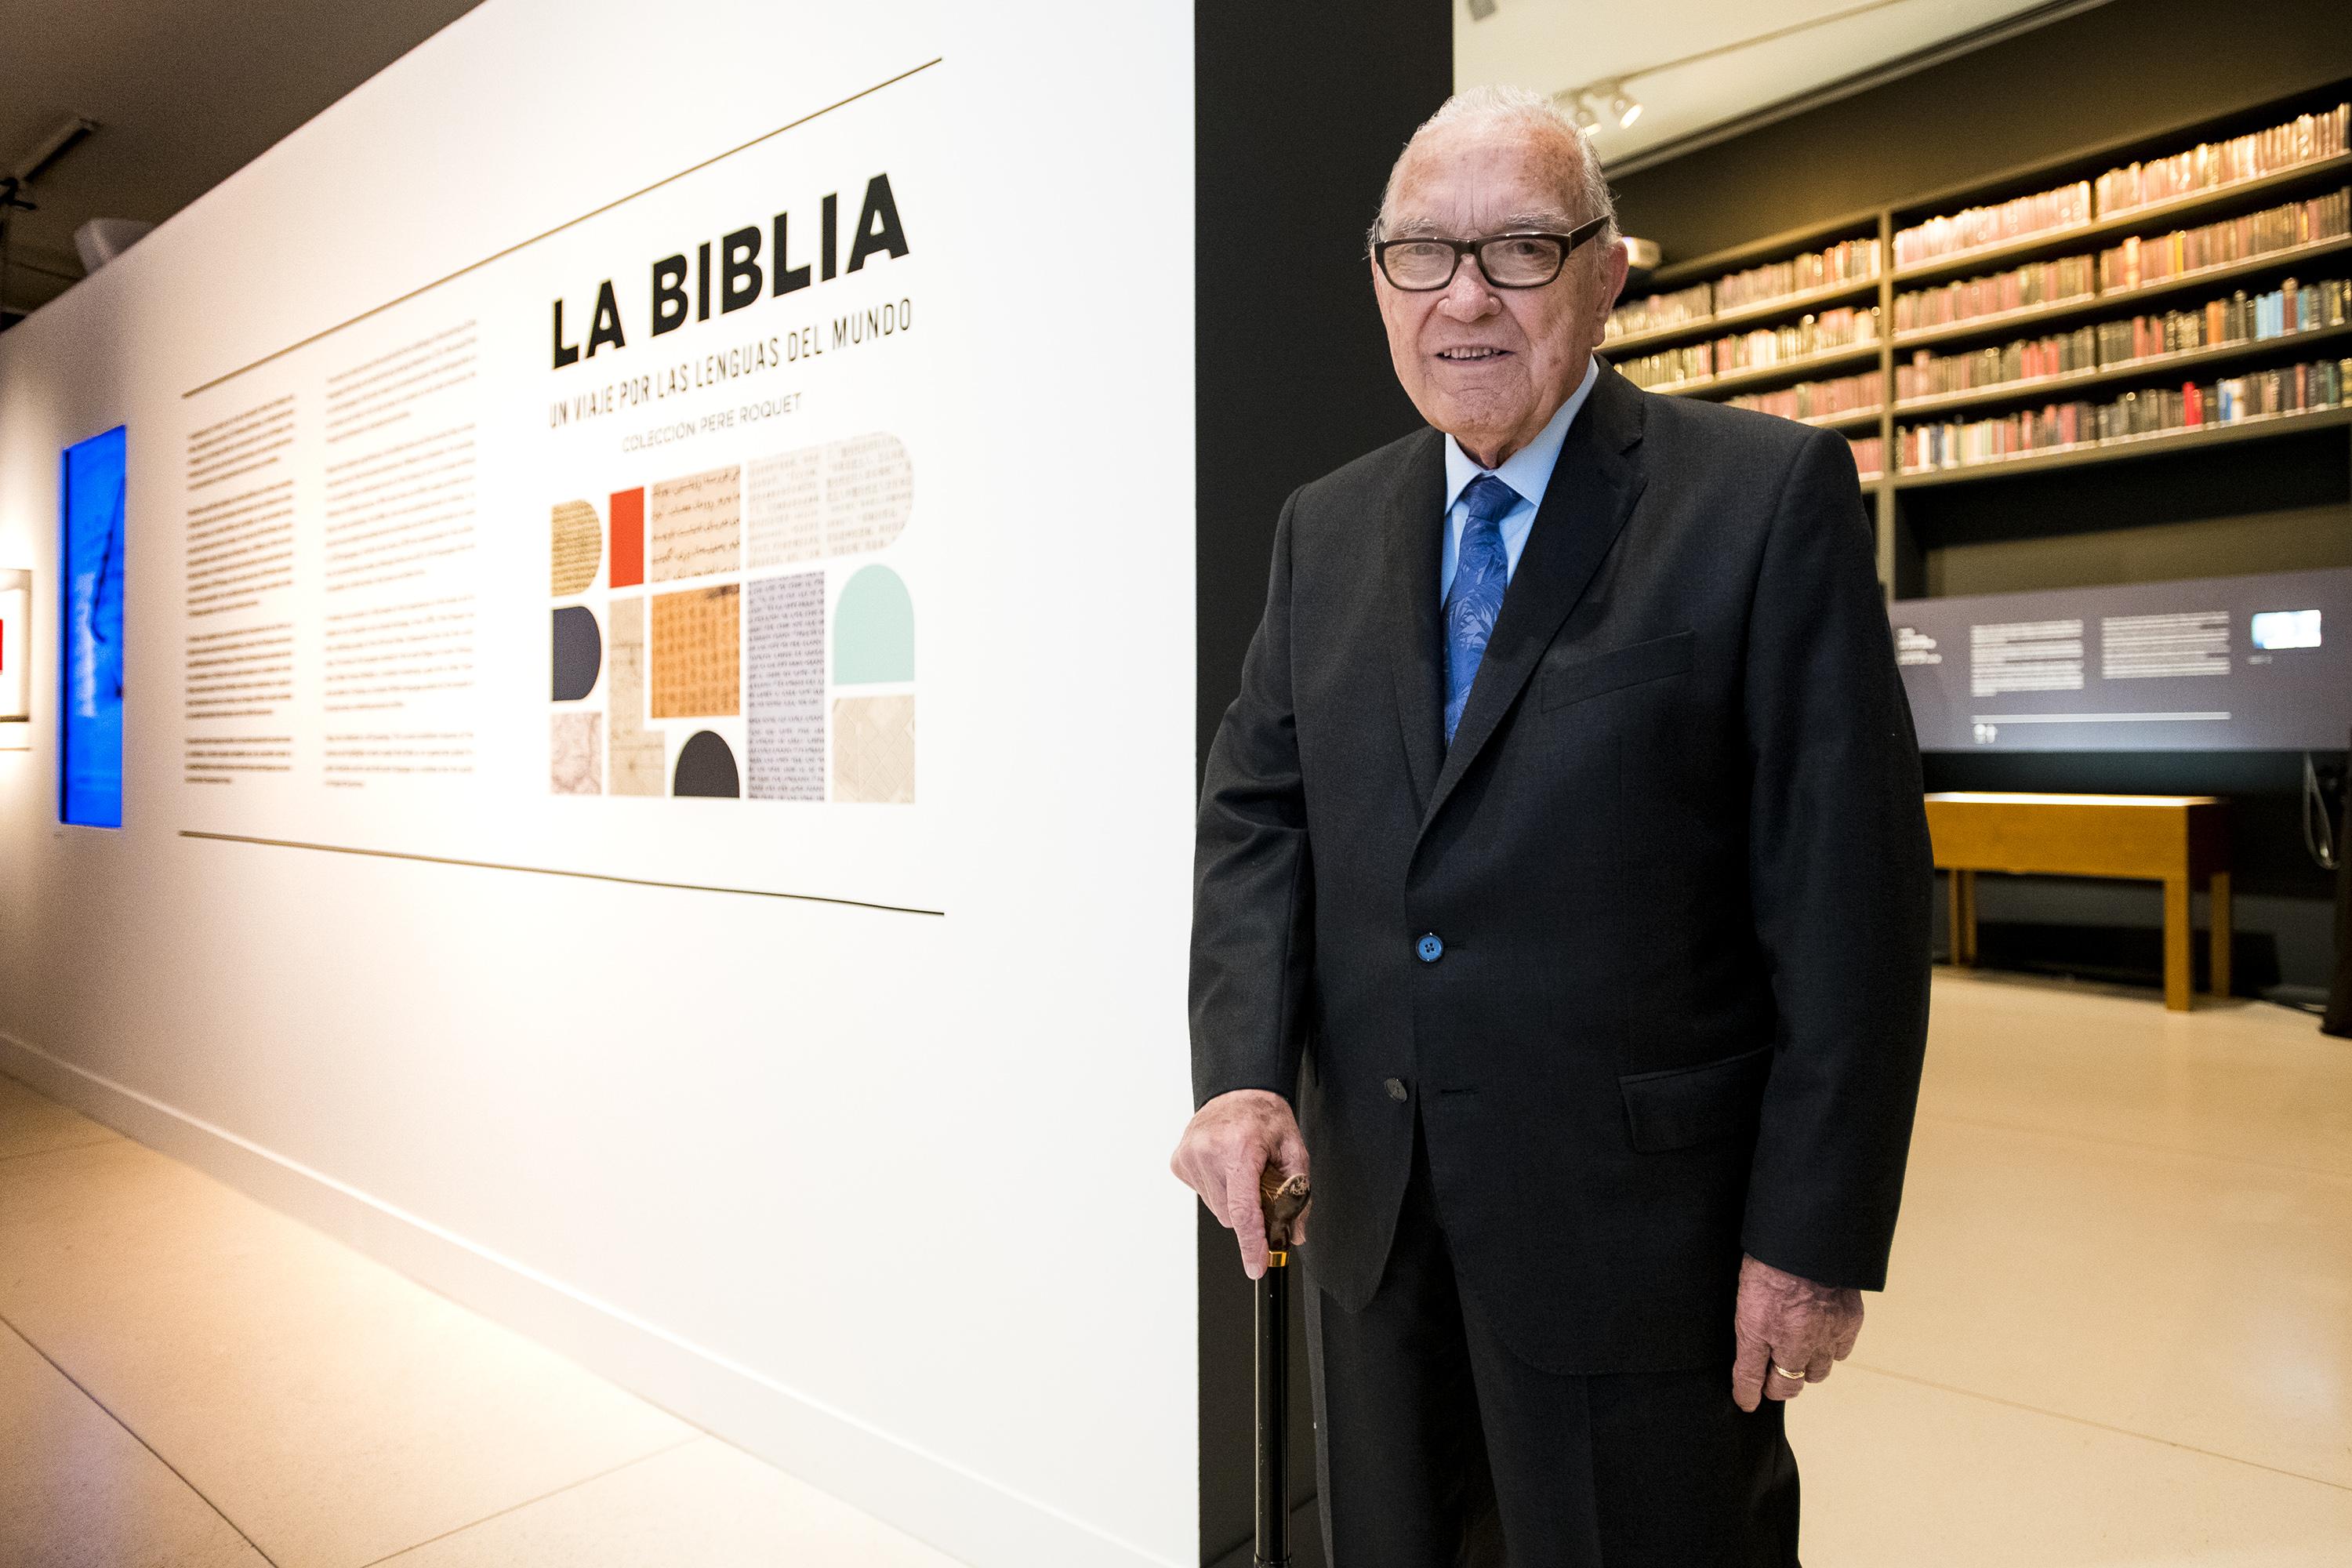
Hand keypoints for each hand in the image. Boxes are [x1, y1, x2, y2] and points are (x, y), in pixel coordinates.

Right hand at [1170, 1089, 1309, 1279]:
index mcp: (1240, 1148)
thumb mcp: (1294, 1149)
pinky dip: (1217, 1189)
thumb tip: (1294, 1233)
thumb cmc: (1265, 1117)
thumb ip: (1298, 1193)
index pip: (1243, 1209)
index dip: (1252, 1243)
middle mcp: (1208, 1151)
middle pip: (1231, 1215)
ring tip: (1241, 1170)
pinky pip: (1203, 1194)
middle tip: (1259, 1185)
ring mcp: (1189, 1157)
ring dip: (1232, 1200)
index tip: (1256, 1266)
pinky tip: (1224, 1167)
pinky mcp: (1179, 1162)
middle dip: (1249, 1212)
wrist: (1238, 1089)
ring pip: (1216, 1209)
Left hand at [1731, 1254, 1862, 1411]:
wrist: (1808, 1237)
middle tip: (1773, 1378)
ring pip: (1816, 1373)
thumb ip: (1748, 1330)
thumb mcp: (1745, 1293)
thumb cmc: (1769, 1258)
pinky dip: (1831, 1351)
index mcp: (1759, 1329)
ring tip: (1798, 1355)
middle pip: (1788, 1385)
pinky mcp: (1848, 1324)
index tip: (1747, 1400)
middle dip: (1779, 1385)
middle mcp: (1793, 1339)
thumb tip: (1750, 1361)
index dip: (1748, 1393)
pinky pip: (1840, 1354)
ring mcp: (1824, 1334)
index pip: (1751, 1376)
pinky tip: (1822, 1337)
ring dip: (1806, 1369)